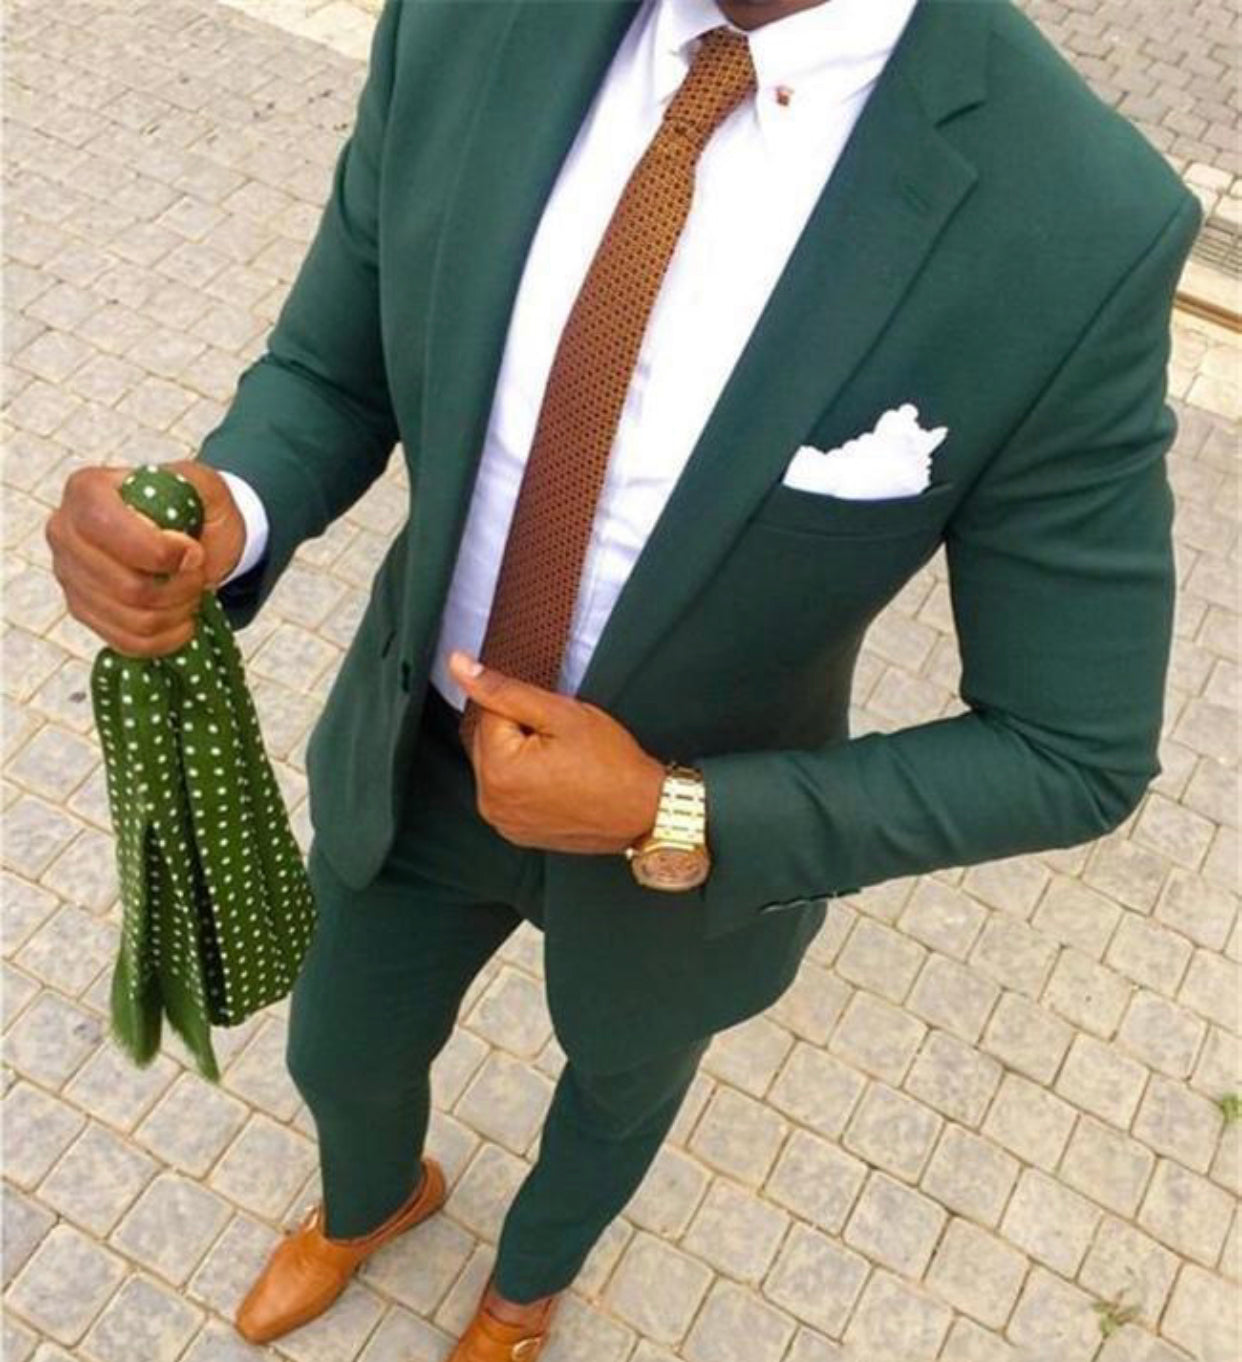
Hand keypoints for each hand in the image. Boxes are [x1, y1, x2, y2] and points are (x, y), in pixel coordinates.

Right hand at [45, 460, 246, 657]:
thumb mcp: (204, 485)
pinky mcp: (83, 610)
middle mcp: (65, 532)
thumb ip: (194, 494)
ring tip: (192, 592)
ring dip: (177, 612)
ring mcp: (69, 576)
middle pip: (126, 586)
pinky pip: (127, 642)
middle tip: (198, 574)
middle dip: (180, 587)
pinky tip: (182, 618)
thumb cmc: (193, 507)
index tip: (193, 552)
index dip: (158, 552)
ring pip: (132, 619)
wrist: (190, 535)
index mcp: (87, 491)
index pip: (104, 527)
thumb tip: (177, 540)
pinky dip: (167, 637)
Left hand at [449, 651, 664, 853]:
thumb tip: (459, 665)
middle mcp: (492, 802)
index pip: (491, 713)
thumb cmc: (612, 764)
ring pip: (499, 766)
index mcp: (497, 771)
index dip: (528, 710)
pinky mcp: (516, 832)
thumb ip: (504, 688)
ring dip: (521, 757)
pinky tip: (558, 783)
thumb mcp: (560, 713)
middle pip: (489, 742)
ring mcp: (503, 822)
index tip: (557, 727)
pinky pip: (509, 793)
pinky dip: (526, 783)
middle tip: (562, 744)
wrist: (644, 810)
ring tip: (563, 765)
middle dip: (520, 733)